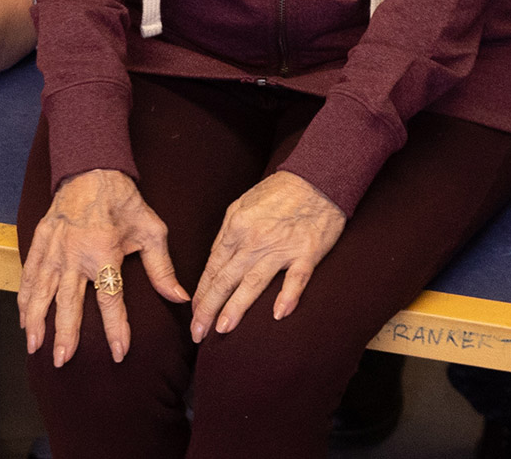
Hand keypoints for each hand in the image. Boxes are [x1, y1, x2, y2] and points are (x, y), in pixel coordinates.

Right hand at [18, 169, 185, 367]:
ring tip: (34, 347)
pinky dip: (24, 298)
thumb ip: (162, 268)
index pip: (111, 300)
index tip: (119, 353)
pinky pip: (29, 274)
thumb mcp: (151, 230)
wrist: (91, 169)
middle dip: (65, 334)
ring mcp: (54, 249)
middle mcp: (75, 254)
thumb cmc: (124, 201)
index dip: (117, 329)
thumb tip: (180, 298)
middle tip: (62, 360)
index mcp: (104, 252)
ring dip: (38, 320)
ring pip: (42, 291)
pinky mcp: (40, 242)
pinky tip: (23, 319)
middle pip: (69, 302)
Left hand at [191, 171, 342, 339]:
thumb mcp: (242, 205)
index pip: (213, 268)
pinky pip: (296, 278)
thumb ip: (228, 235)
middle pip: (226, 279)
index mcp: (236, 228)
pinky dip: (288, 296)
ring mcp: (281, 248)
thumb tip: (216, 261)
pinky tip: (279, 315)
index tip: (193, 314)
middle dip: (208, 309)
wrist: (317, 178)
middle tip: (197, 333)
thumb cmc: (278, 193)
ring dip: (236, 307)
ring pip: (253, 282)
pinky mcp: (307, 253)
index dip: (201, 294)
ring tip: (222, 330)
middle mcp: (254, 240)